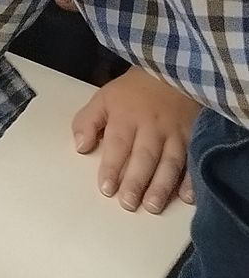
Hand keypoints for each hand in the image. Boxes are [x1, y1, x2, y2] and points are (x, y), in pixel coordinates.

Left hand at [73, 71, 199, 212]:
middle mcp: (152, 127)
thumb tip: (80, 147)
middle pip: (144, 157)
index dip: (112, 167)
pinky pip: (194, 160)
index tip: (106, 188)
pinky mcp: (195, 136)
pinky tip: (187, 197)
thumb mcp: (104, 97)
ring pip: (170, 162)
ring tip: (153, 206)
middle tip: (128, 203)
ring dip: (162, 185)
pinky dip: (192, 179)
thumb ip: (88, 121)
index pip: (118, 145)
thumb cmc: (134, 90)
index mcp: (127, 117)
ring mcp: (176, 133)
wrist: (173, 71)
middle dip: (136, 181)